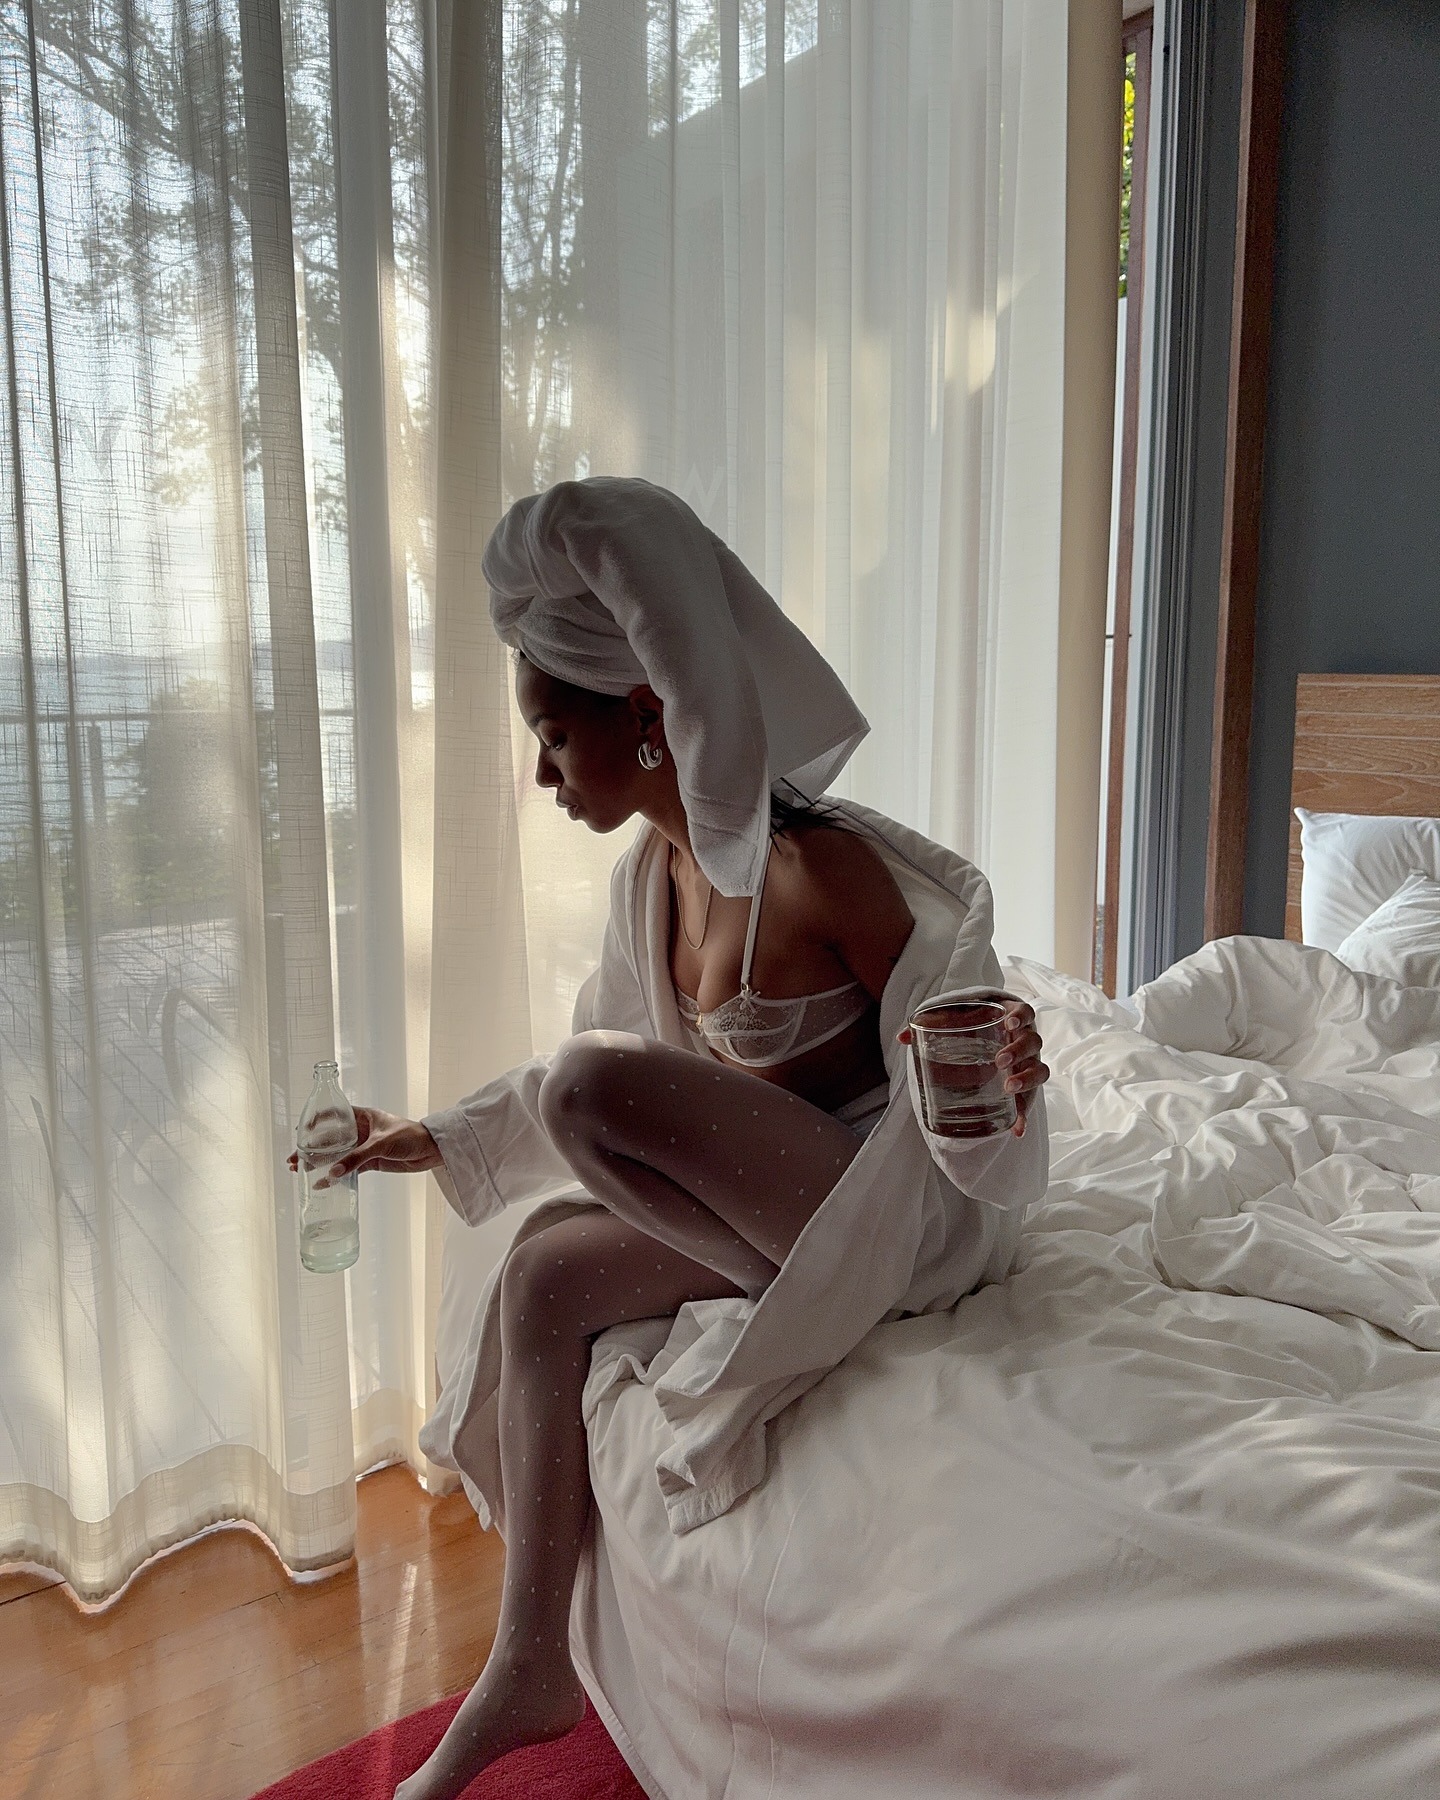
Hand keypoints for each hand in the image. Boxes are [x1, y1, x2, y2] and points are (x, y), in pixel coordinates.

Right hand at [287, 1106, 441, 1185]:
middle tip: (293, 1159)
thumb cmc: (411, 1136)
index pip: (333, 1114)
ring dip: (319, 1162)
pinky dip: (335, 1175)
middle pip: (330, 1138)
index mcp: (362, 1116)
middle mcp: (360, 1130)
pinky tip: (322, 1184)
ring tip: (299, 1171)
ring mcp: (364, 1147)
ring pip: (336, 1155)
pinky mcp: (370, 1162)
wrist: (433, 1150)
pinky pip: (348, 1169)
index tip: (299, 1133)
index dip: (315, 1122)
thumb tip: (332, 1172)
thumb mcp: (381, 1144)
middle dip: (311, 1148)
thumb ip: (357, 1158)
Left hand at [897, 997, 1049, 1138]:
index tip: (1008, 1024)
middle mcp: (1025, 1040)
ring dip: (1027, 1079)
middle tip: (999, 1061)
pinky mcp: (1025, 1086)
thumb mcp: (951, 1021)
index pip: (1025, 1012)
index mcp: (1011, 1019)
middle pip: (1033, 1042)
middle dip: (1018, 1051)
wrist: (981, 1043)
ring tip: (1008, 1088)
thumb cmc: (969, 1027)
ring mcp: (1028, 1064)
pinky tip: (1016, 1128)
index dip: (1021, 1017)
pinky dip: (1024, 1115)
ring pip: (1039, 1069)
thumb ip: (930, 1025)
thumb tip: (902, 1038)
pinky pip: (1030, 1100)